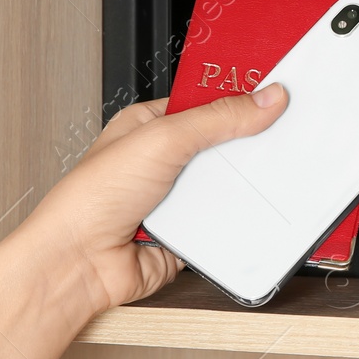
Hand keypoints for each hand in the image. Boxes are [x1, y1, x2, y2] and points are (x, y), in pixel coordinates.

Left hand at [11, 86, 288, 314]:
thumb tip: (264, 99)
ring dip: (238, 185)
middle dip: (246, 146)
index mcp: (150, 125)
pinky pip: (226, 219)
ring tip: (256, 177)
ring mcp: (176, 197)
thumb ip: (218, 118)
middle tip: (278, 137)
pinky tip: (239, 212)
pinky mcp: (188, 231)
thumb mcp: (161, 139)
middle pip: (223, 144)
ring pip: (228, 183)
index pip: (206, 102)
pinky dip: (233, 218)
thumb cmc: (91, 198)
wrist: (79, 263)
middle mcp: (164, 159)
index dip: (240, 98)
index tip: (276, 95)